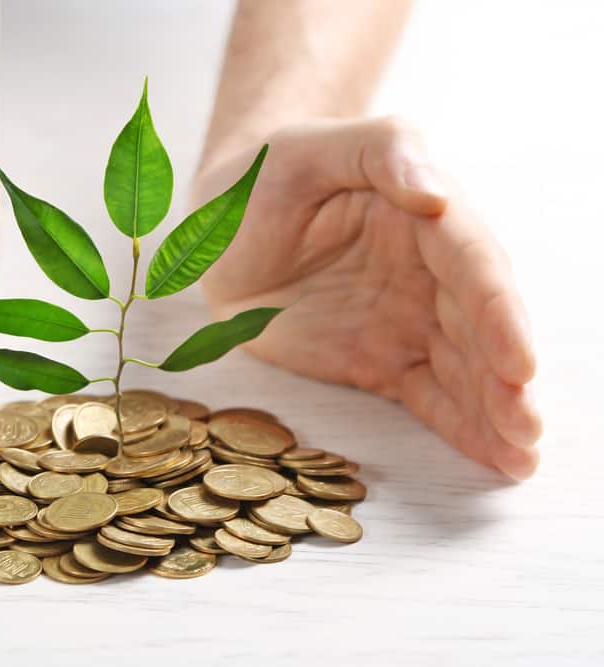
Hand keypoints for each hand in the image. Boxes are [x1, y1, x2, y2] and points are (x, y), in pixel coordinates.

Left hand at [193, 118, 541, 479]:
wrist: (220, 229)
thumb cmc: (265, 178)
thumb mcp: (310, 149)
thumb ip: (382, 153)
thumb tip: (439, 194)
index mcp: (422, 215)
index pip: (472, 265)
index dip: (498, 314)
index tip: (519, 362)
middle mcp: (428, 270)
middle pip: (479, 326)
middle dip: (506, 379)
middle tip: (527, 429)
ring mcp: (407, 319)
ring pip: (463, 368)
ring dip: (495, 412)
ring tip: (522, 458)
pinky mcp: (382, 360)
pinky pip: (428, 395)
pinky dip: (461, 427)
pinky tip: (496, 460)